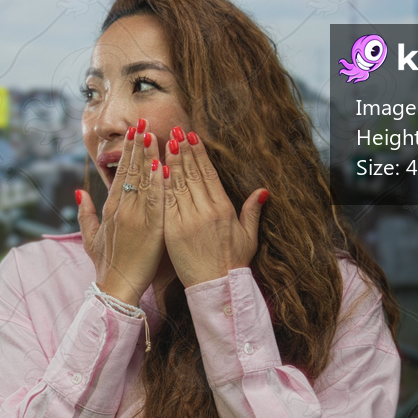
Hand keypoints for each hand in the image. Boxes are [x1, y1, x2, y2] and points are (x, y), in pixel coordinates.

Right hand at [77, 120, 163, 305]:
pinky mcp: (151, 229)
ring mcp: (136, 218)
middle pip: (131, 171)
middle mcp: (122, 209)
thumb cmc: (106, 265)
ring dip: (150, 156)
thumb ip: (85, 214)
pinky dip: (160, 182)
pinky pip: (157, 200)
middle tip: (144, 122)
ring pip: (144, 180)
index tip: (134, 132)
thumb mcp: (90, 238)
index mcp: (110, 209)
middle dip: (138, 145)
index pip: (120, 173)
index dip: (128, 152)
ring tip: (155, 134)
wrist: (116, 288)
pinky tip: (164, 165)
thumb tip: (80, 192)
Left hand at [162, 127, 267, 287]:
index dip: (200, 154)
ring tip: (165, 143)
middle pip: (192, 174)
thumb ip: (252, 212)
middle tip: (175, 131)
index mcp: (224, 209)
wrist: (216, 287)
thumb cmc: (233, 263)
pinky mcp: (172, 230)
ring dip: (171, 162)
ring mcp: (187, 220)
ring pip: (177, 185)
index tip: (193, 137)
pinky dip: (160, 185)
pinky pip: (165, 203)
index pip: (209, 174)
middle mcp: (205, 211)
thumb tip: (262, 191)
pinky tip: (155, 170)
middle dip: (183, 151)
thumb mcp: (249, 237)